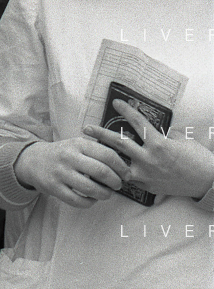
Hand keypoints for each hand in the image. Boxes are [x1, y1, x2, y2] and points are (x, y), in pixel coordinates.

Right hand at [13, 136, 127, 207]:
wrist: (34, 160)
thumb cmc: (63, 153)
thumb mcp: (77, 144)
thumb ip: (97, 150)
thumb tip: (123, 166)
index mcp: (78, 143)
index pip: (107, 154)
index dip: (121, 167)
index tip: (127, 175)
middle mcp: (69, 157)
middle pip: (101, 172)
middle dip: (115, 182)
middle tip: (118, 185)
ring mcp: (61, 173)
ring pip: (90, 189)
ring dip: (104, 194)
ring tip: (107, 194)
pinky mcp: (54, 188)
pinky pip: (78, 201)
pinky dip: (89, 202)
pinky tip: (92, 199)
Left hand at [83, 99, 213, 199]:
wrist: (207, 182)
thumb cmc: (197, 158)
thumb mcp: (181, 140)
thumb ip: (164, 134)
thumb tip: (152, 131)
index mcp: (158, 143)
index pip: (137, 122)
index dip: (126, 110)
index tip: (115, 102)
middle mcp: (149, 159)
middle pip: (119, 144)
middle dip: (101, 134)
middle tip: (86, 128)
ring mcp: (147, 174)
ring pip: (119, 164)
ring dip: (105, 156)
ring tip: (91, 150)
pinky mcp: (148, 186)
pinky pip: (129, 179)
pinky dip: (119, 173)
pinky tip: (108, 169)